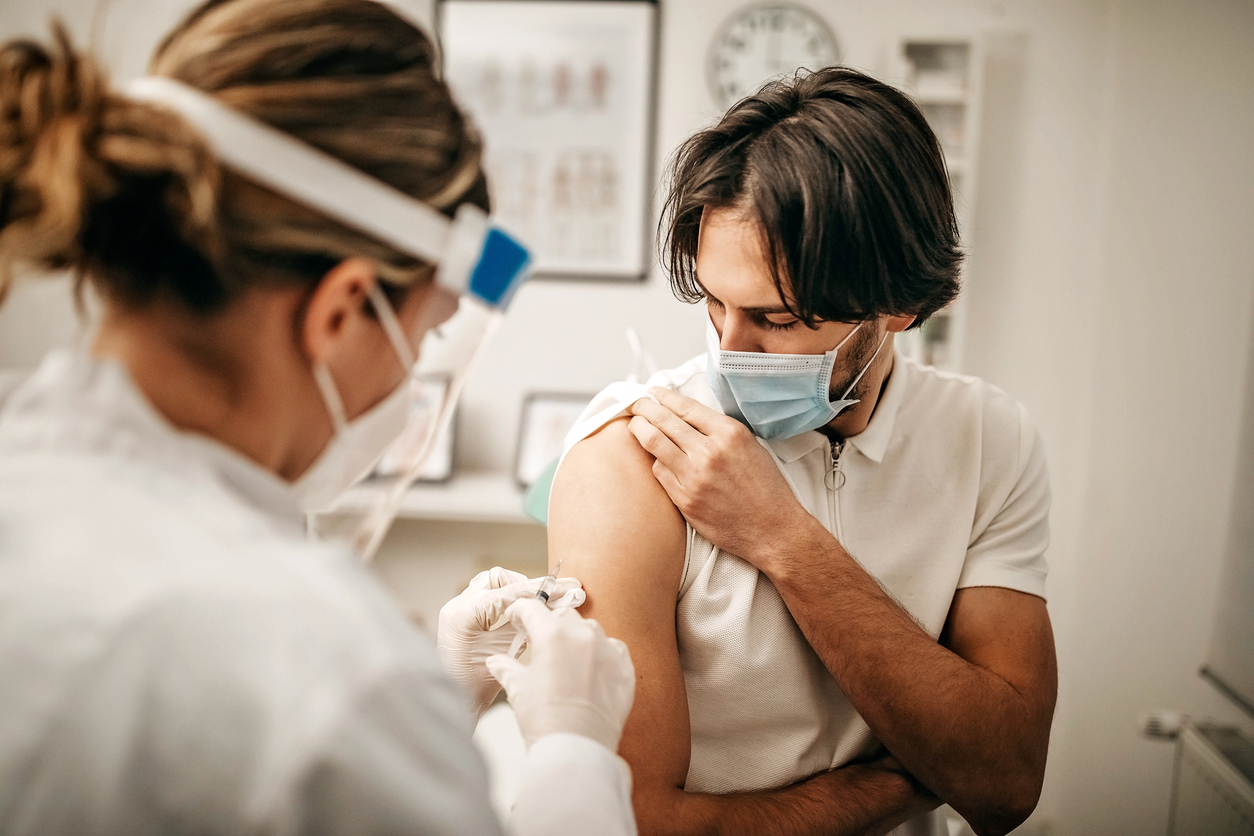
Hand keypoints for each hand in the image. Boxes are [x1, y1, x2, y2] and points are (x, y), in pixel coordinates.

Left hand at [437, 567, 583, 714]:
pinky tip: (522, 608)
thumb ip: (524, 625)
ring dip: (514, 589)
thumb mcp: (504, 652)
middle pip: (498, 578)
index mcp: (463, 615)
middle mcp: (457, 605)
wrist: (453, 702)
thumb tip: (548, 606)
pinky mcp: (461, 613)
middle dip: (526, 585)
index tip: (562, 590)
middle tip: (551, 596)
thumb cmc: (475, 686)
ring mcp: (456, 608)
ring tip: (536, 602)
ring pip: (492, 582)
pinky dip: (505, 597)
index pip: (508, 592)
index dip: (539, 590)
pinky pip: (486, 594)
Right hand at [486, 600, 634, 752]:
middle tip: (540, 641)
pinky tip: (591, 669)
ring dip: (577, 637)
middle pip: (563, 616)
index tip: (516, 619)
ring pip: (590, 629)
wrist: (575, 749)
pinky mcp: (625, 667)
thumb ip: (506, 668)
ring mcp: (608, 650)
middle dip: (550, 624)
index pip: (533, 609)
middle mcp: (583, 635)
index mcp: (553, 635)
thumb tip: (495, 661)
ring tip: (567, 657)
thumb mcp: (517, 690)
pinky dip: (602, 653)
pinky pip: (614, 648)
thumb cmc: (543, 719)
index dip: (520, 612)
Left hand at [626, 386, 813, 563]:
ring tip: (635, 424)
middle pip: (664, 421)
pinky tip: (656, 457)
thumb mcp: (751, 446)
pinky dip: (656, 461)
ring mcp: (694, 477)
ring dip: (640, 430)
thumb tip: (689, 417)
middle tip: (637, 404)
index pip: (686, 407)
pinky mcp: (685, 499)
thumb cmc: (766, 489)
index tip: (654, 392)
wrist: (773, 529)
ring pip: (654, 444)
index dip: (665, 397)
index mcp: (730, 434)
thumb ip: (720, 431)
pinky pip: (659, 472)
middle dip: (645, 408)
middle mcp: (709, 452)